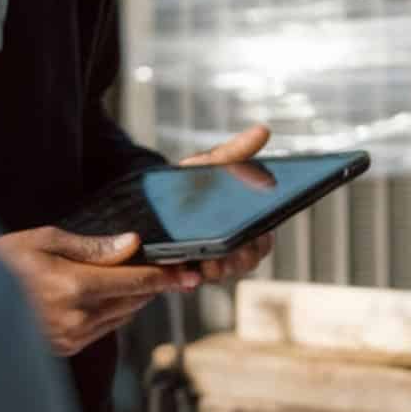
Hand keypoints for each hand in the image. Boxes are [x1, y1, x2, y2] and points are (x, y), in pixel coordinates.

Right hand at [0, 226, 195, 354]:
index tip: (189, 273)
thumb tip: (131, 245)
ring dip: (133, 299)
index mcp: (73, 287)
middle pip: (134, 301)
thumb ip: (92, 247)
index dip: (167, 277)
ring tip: (137, 278)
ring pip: (121, 317)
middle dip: (153, 285)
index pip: (137, 283)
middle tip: (170, 269)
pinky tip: (107, 296)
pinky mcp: (62, 348)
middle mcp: (76, 318)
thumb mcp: (43, 240)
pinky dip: (113, 312)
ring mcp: (69, 337)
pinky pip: (103, 330)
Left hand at [177, 124, 277, 281]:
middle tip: (234, 251)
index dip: (262, 241)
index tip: (258, 236)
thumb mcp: (211, 164)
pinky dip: (191, 279)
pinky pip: (189, 281)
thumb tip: (263, 130)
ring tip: (210, 262)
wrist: (147, 193)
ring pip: (220, 274)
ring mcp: (204, 262)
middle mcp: (227, 248)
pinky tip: (188, 272)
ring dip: (219, 270)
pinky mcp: (180, 271)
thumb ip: (237, 151)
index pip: (263, 241)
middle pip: (245, 262)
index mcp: (242, 226)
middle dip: (242, 259)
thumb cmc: (188, 181)